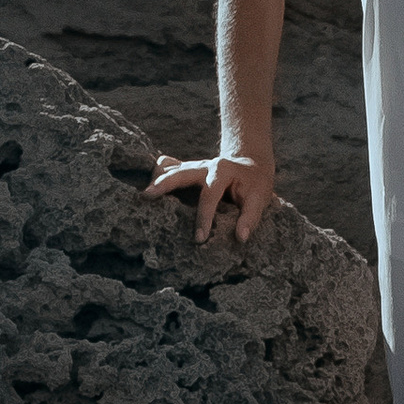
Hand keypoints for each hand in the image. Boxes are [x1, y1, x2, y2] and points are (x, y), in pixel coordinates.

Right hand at [147, 149, 275, 245]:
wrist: (251, 164)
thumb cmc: (255, 184)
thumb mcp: (261, 198)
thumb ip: (251, 217)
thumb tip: (241, 238)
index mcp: (223, 171)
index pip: (209, 195)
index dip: (204, 217)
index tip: (199, 239)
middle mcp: (205, 166)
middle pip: (182, 173)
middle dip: (165, 184)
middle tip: (148, 197)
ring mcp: (194, 166)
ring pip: (172, 168)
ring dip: (157, 180)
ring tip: (142, 195)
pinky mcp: (188, 170)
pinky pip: (169, 167)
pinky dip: (158, 174)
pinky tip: (149, 186)